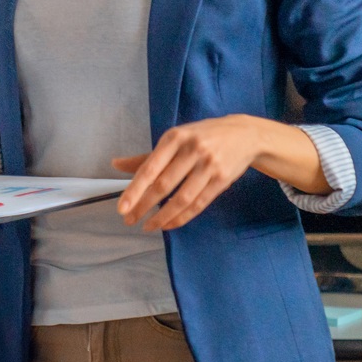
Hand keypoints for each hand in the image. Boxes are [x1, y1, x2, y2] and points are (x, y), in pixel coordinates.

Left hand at [113, 114, 326, 231]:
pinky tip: (168, 224)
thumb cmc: (201, 137)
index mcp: (174, 138)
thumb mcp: (174, 139)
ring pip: (182, 198)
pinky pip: (199, 204)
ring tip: (148, 226)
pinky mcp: (222, 180)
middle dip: (144, 206)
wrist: (246, 134)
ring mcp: (209, 166)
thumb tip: (115, 164)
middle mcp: (191, 151)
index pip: (149, 168)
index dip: (134, 190)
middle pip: (164, 185)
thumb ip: (146, 156)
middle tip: (129, 220)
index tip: (121, 208)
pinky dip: (182, 217)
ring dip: (163, 216)